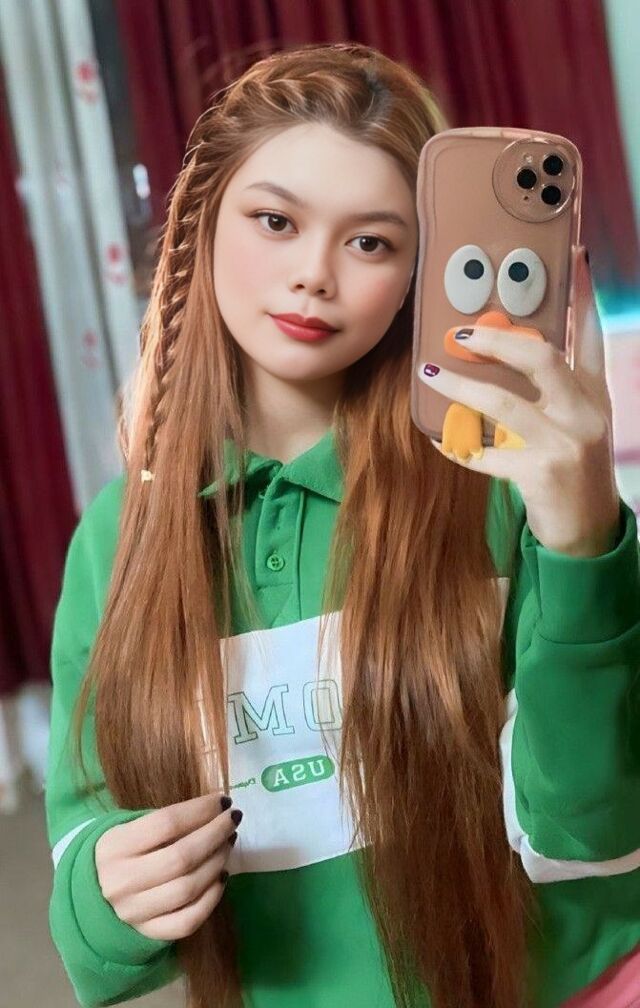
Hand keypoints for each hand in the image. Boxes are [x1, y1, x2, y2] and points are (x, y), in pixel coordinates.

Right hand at [95, 793, 241, 940]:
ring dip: (217, 862)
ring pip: (188, 889)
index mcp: (115, 846)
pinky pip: (188, 920)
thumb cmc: (123, 851)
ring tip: (228, 843)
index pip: (167, 823)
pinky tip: (222, 876)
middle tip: (233, 819)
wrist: (93, 893)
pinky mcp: (148, 933)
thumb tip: (214, 811)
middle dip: (215, 834)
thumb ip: (167, 822)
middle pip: (181, 858)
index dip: (201, 810)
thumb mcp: (131, 828)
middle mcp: (122, 881)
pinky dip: (211, 898)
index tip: (223, 801)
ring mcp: (134, 912)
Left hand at [417, 246, 620, 556]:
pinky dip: (456, 444)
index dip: (581, 293)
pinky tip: (436, 438)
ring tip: (429, 373)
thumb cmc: (572, 467)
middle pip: (542, 358)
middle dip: (497, 341)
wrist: (587, 529)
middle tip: (462, 333)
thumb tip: (509, 347)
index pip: (589, 332)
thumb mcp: (577, 420)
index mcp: (593, 393)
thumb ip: (555, 386)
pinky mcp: (540, 475)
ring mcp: (565, 444)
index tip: (572, 255)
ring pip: (503, 403)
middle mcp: (584, 412)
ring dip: (459, 386)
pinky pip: (484, 454)